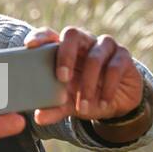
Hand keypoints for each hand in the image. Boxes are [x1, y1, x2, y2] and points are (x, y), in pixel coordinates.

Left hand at [24, 26, 144, 125]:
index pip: (50, 34)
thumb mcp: (69, 104)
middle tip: (62, 78)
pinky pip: (114, 67)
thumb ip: (55, 108)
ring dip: (88, 84)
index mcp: (64, 49)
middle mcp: (84, 42)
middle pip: (72, 35)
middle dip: (65, 55)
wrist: (116, 104)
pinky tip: (102, 103)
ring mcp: (105, 46)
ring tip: (84, 106)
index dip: (40, 37)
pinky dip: (107, 88)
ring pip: (94, 56)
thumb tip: (40, 117)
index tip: (30, 46)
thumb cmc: (86, 96)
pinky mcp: (123, 56)